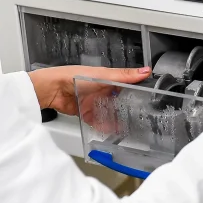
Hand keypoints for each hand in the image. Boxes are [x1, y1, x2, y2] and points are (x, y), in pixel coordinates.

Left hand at [28, 65, 151, 115]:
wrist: (53, 89)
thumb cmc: (75, 76)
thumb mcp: (104, 76)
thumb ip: (124, 76)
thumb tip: (145, 71)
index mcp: (106, 78)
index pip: (125, 85)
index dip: (136, 91)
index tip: (149, 98)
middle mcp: (100, 90)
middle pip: (117, 100)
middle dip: (126, 108)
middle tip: (140, 116)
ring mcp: (93, 102)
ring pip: (108, 112)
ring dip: (116, 119)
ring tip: (129, 126)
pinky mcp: (85, 112)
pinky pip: (97, 121)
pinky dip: (104, 126)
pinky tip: (112, 131)